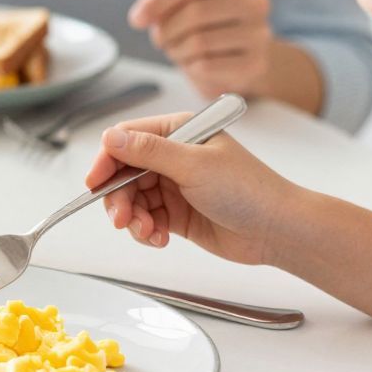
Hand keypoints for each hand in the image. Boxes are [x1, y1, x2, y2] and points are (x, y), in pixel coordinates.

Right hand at [84, 112, 305, 265]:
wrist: (277, 231)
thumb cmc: (247, 190)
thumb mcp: (193, 165)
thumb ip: (148, 151)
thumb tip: (109, 137)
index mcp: (178, 132)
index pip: (127, 139)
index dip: (107, 160)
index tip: (94, 183)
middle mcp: (173, 156)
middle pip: (124, 173)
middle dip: (120, 198)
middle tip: (122, 220)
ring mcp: (174, 185)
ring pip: (133, 199)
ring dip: (134, 218)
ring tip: (148, 232)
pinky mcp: (177, 213)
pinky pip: (147, 219)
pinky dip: (147, 231)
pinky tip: (159, 239)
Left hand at [128, 0, 272, 97]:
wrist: (233, 60)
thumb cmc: (201, 23)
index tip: (137, 19)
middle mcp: (255, 1)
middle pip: (196, 12)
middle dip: (166, 29)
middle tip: (159, 39)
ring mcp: (260, 33)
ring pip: (200, 42)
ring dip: (176, 50)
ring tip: (176, 50)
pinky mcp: (256, 64)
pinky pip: (208, 66)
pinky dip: (190, 67)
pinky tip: (193, 64)